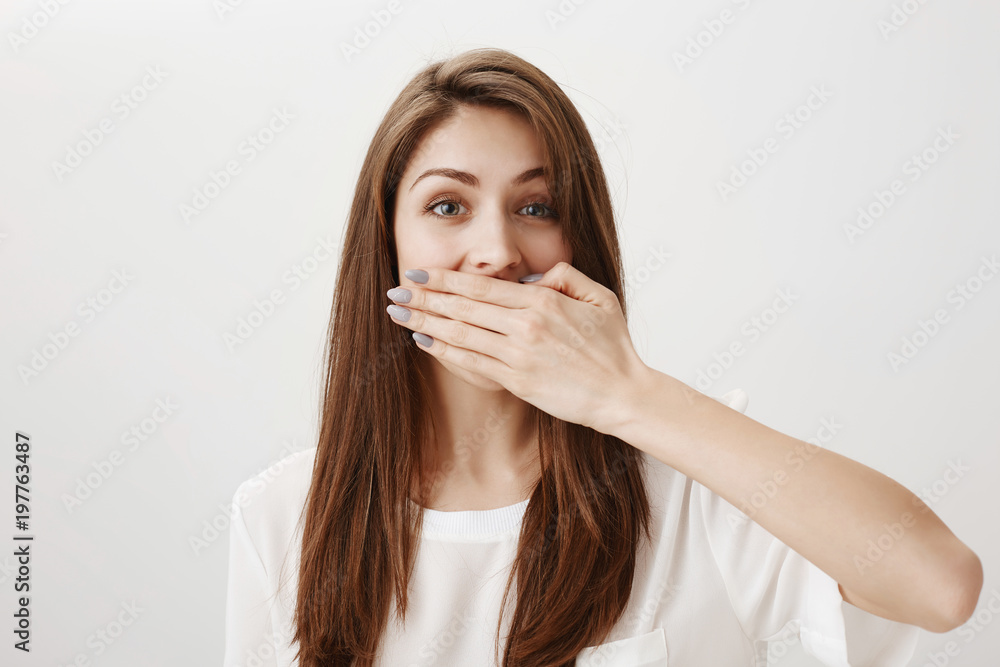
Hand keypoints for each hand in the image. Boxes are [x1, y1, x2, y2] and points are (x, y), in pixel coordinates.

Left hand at [384, 262, 650, 433]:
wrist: (623, 393)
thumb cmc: (614, 347)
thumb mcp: (599, 298)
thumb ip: (565, 277)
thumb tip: (532, 277)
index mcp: (542, 301)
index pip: (481, 286)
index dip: (445, 278)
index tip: (419, 273)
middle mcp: (525, 325)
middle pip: (463, 306)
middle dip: (424, 297)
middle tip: (395, 290)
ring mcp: (518, 355)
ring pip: (461, 333)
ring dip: (425, 321)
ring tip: (398, 313)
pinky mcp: (517, 380)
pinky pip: (472, 362)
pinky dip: (444, 350)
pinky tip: (423, 341)